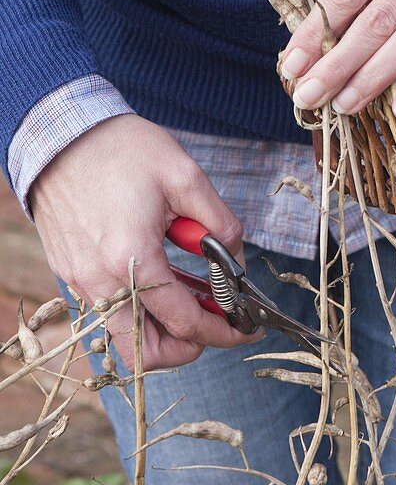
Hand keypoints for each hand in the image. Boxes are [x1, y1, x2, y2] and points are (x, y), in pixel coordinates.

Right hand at [31, 115, 257, 370]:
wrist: (60, 132)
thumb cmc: (121, 150)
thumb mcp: (185, 177)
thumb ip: (219, 224)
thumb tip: (237, 261)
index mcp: (132, 259)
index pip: (184, 322)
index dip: (223, 331)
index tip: (246, 327)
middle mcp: (100, 281)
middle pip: (147, 352)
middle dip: (190, 346)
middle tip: (217, 321)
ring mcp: (80, 281)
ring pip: (125, 336)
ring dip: (164, 329)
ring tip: (193, 297)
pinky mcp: (71, 273)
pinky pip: (109, 310)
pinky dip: (141, 308)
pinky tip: (166, 278)